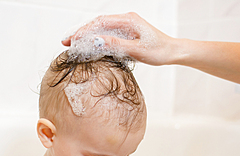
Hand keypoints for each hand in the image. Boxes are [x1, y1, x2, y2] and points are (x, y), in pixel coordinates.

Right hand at [62, 12, 176, 65]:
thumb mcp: (136, 50)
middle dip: (82, 33)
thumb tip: (95, 42)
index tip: (71, 40)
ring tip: (74, 44)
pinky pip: (109, 34)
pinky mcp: (128, 33)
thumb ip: (115, 45)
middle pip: (98, 24)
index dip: (83, 31)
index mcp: (128, 20)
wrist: (173, 51)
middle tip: (66, 43)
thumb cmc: (159, 51)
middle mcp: (126, 20)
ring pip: (102, 29)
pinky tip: (90, 46)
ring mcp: (126, 26)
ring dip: (88, 36)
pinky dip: (97, 40)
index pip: (99, 23)